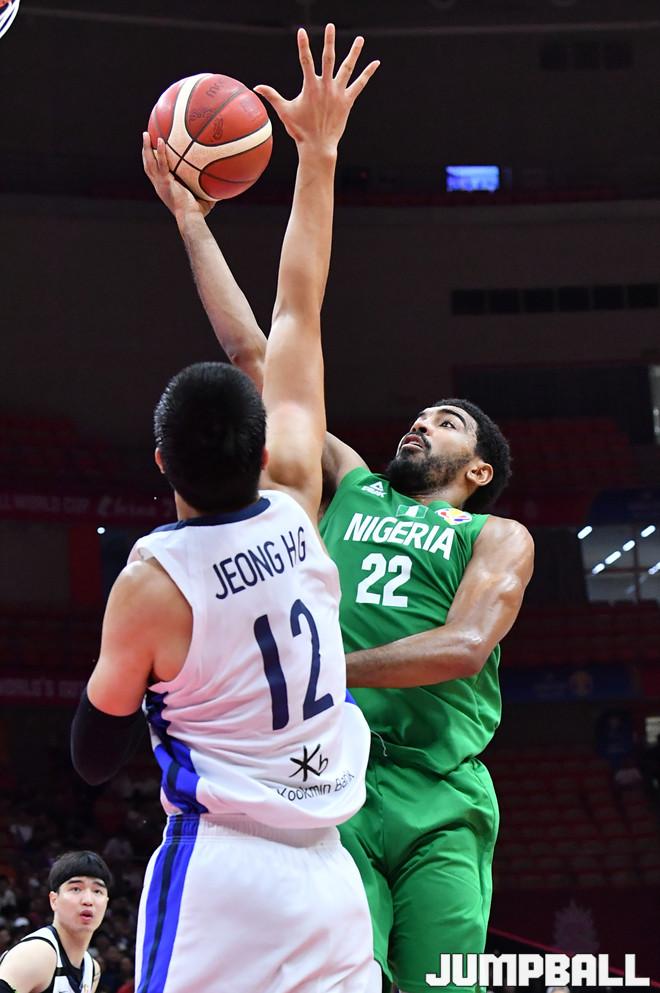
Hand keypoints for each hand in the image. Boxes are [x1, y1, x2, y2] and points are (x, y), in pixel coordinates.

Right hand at [141, 132, 214, 219]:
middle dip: (146, 151)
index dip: (153, 162)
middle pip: (148, 165)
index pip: (156, 173)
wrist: (191, 219)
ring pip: (149, 162)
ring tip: (146, 134)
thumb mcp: (203, 200)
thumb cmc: (197, 214)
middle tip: (146, 137)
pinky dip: (160, 152)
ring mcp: (160, 184)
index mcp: (164, 188)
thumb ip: (208, 191)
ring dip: (147, 147)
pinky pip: (161, 164)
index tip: (153, 151)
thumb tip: (222, 188)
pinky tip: (161, 140)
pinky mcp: (165, 182)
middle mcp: (159, 185)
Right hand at [254, 23, 378, 155]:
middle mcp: (325, 87)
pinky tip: (375, 63)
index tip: (302, 31)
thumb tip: (256, 87)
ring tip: (360, 39)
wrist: (318, 146)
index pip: (305, 60)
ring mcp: (338, 93)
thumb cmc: (300, 130)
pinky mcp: (347, 101)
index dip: (303, 45)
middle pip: (328, 58)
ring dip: (354, 53)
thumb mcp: (284, 111)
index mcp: (310, 87)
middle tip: (330, 25)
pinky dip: (368, 73)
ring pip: (347, 68)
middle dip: (329, 41)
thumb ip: (272, 96)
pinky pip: (360, 84)